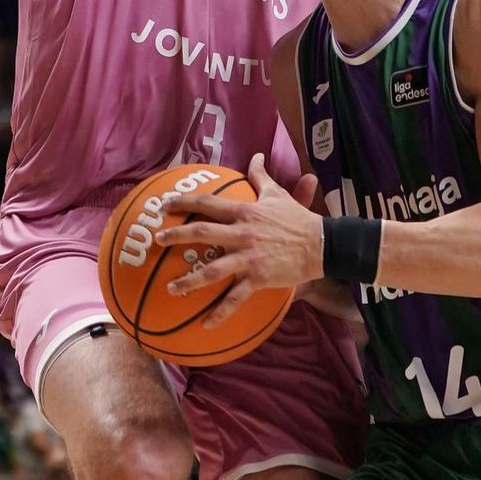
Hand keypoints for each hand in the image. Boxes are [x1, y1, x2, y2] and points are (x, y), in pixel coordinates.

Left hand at [156, 156, 323, 324]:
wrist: (322, 244)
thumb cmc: (298, 220)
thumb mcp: (278, 195)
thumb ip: (261, 176)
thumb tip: (256, 155)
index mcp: (244, 212)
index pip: (208, 204)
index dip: (184, 202)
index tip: (165, 205)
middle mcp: (242, 234)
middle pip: (202, 234)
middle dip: (176, 235)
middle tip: (157, 240)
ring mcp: (249, 258)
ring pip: (212, 270)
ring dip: (189, 280)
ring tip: (170, 288)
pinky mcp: (258, 278)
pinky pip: (235, 298)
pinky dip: (220, 312)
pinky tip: (206, 324)